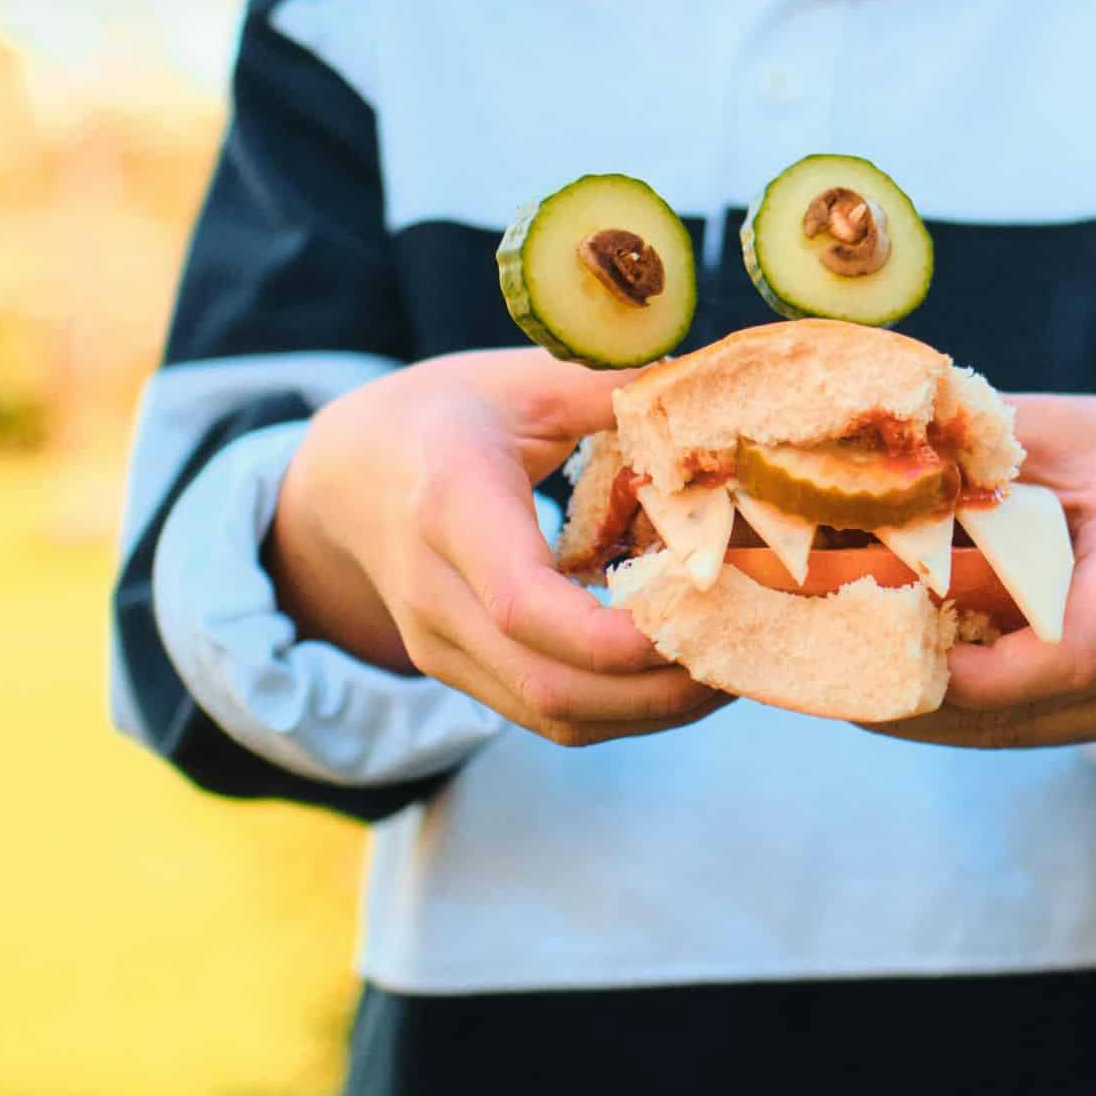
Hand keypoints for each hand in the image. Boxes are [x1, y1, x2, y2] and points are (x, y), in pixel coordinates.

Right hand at [266, 349, 730, 747]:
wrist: (343, 477)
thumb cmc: (444, 415)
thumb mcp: (520, 379)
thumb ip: (609, 388)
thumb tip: (711, 394)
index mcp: (447, 506)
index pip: (522, 604)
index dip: (613, 634)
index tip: (702, 616)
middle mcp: (434, 593)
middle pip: (548, 685)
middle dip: (661, 690)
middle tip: (752, 651)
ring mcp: (441, 646)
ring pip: (555, 716)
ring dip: (655, 710)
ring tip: (737, 667)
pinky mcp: (461, 674)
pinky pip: (550, 714)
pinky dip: (626, 707)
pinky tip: (686, 670)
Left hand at [859, 395, 1095, 750]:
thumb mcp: (1056, 431)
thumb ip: (970, 454)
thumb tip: (858, 465)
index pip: (1066, 651)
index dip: (978, 673)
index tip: (889, 652)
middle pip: (1024, 704)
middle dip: (916, 692)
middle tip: (822, 667)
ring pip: (1012, 730)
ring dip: (922, 710)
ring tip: (834, 675)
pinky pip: (1021, 728)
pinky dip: (951, 708)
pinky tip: (885, 679)